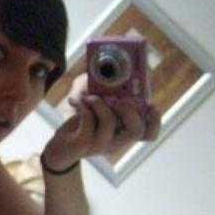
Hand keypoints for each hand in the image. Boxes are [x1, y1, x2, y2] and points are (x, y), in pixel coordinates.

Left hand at [44, 72, 161, 171]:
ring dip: (100, 103)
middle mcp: (116, 140)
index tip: (151, 104)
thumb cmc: (81, 121)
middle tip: (119, 99)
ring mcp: (101, 144)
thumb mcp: (95, 101)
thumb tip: (106, 68)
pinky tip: (75, 101)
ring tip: (89, 97)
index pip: (149, 133)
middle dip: (130, 109)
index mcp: (124, 131)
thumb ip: (103, 86)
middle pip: (136, 131)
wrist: (58, 147)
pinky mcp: (84, 144)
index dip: (155, 120)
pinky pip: (88, 123)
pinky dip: (83, 106)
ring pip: (109, 123)